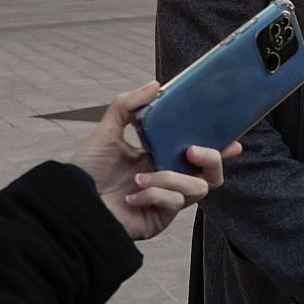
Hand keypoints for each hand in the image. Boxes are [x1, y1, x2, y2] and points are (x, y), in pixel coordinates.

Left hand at [68, 82, 241, 240]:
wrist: (69, 202)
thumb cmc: (85, 171)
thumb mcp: (106, 132)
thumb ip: (128, 105)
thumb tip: (156, 84)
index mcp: (161, 160)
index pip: (200, 156)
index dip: (222, 150)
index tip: (235, 142)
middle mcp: (169, 181)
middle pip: (213, 176)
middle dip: (212, 161)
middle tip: (194, 151)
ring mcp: (166, 202)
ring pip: (198, 189)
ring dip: (171, 179)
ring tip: (139, 178)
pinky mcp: (159, 219)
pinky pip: (175, 204)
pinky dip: (155, 195)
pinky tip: (132, 197)